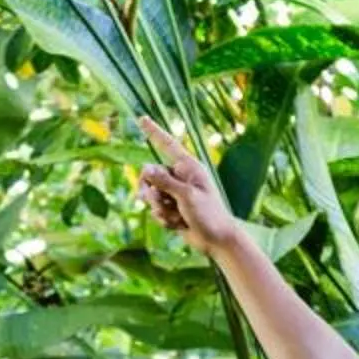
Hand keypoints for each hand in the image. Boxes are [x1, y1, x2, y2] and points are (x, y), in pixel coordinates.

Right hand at [136, 116, 246, 257]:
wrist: (216, 240)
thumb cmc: (208, 215)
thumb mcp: (186, 196)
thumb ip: (165, 182)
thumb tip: (146, 167)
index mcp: (188, 167)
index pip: (167, 144)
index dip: (154, 131)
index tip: (142, 118)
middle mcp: (180, 177)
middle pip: (149, 176)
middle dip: (151, 193)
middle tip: (161, 203)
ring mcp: (175, 193)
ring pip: (150, 195)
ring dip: (159, 209)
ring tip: (176, 218)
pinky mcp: (171, 207)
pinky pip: (155, 210)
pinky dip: (164, 219)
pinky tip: (179, 225)